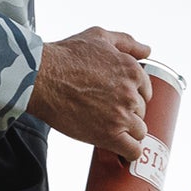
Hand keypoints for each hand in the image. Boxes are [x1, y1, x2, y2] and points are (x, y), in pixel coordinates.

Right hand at [28, 28, 151, 160]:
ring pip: (139, 132)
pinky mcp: (109, 136)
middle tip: (108, 115)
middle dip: (128, 114)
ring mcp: (121, 116)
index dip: (132, 97)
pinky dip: (130, 153)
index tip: (118, 101)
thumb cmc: (67, 56)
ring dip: (128, 133)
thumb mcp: (99, 36)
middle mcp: (131, 93)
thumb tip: (146, 50)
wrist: (44, 79)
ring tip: (111, 132)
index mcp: (132, 70)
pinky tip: (123, 152)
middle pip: (141, 112)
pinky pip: (133, 151)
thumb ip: (127, 42)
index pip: (145, 91)